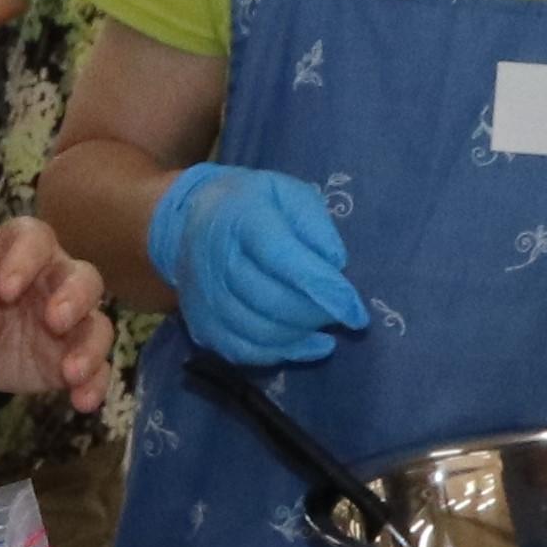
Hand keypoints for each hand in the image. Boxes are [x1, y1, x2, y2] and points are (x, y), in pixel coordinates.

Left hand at [0, 221, 117, 410]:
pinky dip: (94, 384)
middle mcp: (54, 279)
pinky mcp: (64, 360)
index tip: (5, 290)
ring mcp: (66, 322)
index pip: (36, 242)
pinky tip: (82, 400)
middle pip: (84, 279)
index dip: (26, 262)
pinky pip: (93, 370)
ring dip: (90, 347)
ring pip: (96, 326)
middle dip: (75, 298)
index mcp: (21, 246)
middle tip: (54, 321)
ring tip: (72, 372)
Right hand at [149, 164, 363, 368]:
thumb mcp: (287, 192)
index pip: (283, 259)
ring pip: (259, 332)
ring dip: (301, 335)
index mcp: (242, 218)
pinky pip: (242, 351)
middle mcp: (216, 260)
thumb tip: (335, 264)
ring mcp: (205, 297)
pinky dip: (280, 354)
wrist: (189, 221)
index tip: (356, 312)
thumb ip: (314, 223)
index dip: (322, 288)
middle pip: (271, 301)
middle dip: (316, 314)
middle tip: (341, 312)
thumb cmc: (251, 204)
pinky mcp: (201, 324)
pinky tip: (308, 345)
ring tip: (324, 326)